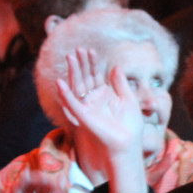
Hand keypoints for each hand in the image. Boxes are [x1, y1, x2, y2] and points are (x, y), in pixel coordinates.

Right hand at [57, 48, 147, 192]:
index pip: (95, 75)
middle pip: (84, 78)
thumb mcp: (128, 99)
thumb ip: (120, 83)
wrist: (129, 142)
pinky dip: (65, 94)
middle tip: (78, 49)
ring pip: (77, 86)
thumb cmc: (131, 124)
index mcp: (104, 95)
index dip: (92, 63)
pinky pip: (71, 104)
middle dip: (81, 64)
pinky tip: (60, 82)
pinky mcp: (83, 117)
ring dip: (73, 72)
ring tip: (70, 57)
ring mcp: (87, 107)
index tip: (91, 51)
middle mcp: (93, 100)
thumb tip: (116, 66)